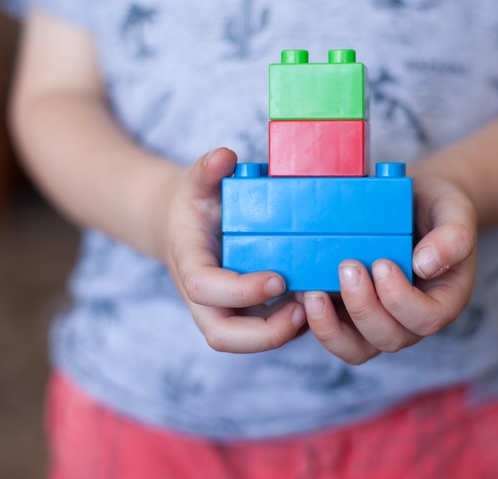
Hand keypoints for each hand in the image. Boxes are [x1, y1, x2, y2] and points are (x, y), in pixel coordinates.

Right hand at [157, 148, 305, 352]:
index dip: (240, 290)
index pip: (204, 287)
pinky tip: (315, 306)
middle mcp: (203, 297)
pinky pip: (262, 332)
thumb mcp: (196, 182)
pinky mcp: (241, 314)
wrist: (182, 227)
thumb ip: (207, 170)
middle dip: (263, 333)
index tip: (278, 279)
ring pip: (244, 341)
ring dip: (281, 334)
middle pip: (221, 335)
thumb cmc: (194, 205)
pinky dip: (288, 329)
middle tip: (303, 310)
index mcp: (190, 263)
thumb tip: (225, 155)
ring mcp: (221, 309)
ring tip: (315, 308)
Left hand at [299, 172, 476, 363]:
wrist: (412, 204)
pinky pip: (334, 335)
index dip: (401, 299)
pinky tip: (304, 294)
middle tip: (347, 266)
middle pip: (390, 338)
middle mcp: (412, 319)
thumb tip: (425, 264)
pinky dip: (317, 321)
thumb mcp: (454, 210)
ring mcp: (380, 321)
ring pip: (357, 348)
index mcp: (444, 299)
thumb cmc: (436, 208)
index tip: (382, 264)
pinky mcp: (351, 316)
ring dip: (331, 327)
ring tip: (313, 294)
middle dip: (364, 308)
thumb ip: (454, 236)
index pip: (428, 319)